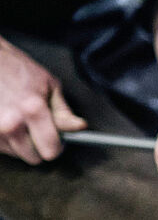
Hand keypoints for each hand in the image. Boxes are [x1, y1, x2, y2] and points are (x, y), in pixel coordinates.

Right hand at [0, 37, 87, 163]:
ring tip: (20, 120)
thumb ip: (63, 111)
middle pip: (33, 157)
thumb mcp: (49, 85)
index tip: (58, 143)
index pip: (50, 149)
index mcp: (33, 110)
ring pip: (16, 154)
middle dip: (39, 146)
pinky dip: (6, 140)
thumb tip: (79, 127)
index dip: (58, 147)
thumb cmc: (18, 71)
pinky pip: (1, 148)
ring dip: (21, 143)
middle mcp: (11, 123)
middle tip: (39, 129)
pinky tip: (7, 122)